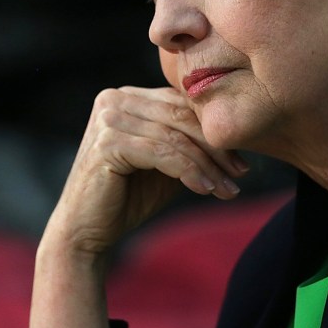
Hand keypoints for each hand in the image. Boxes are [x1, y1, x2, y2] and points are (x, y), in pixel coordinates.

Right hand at [27, 85, 247, 327]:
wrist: (85, 231)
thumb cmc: (126, 197)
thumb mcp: (163, 163)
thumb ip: (186, 142)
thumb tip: (236, 137)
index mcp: (124, 96)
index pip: (180, 103)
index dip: (214, 130)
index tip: (242, 160)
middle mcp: (113, 100)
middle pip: (180, 116)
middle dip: (216, 147)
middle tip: (241, 174)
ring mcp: (108, 119)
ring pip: (175, 136)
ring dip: (207, 165)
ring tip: (227, 189)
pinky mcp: (108, 143)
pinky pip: (163, 154)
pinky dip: (190, 172)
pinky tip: (206, 190)